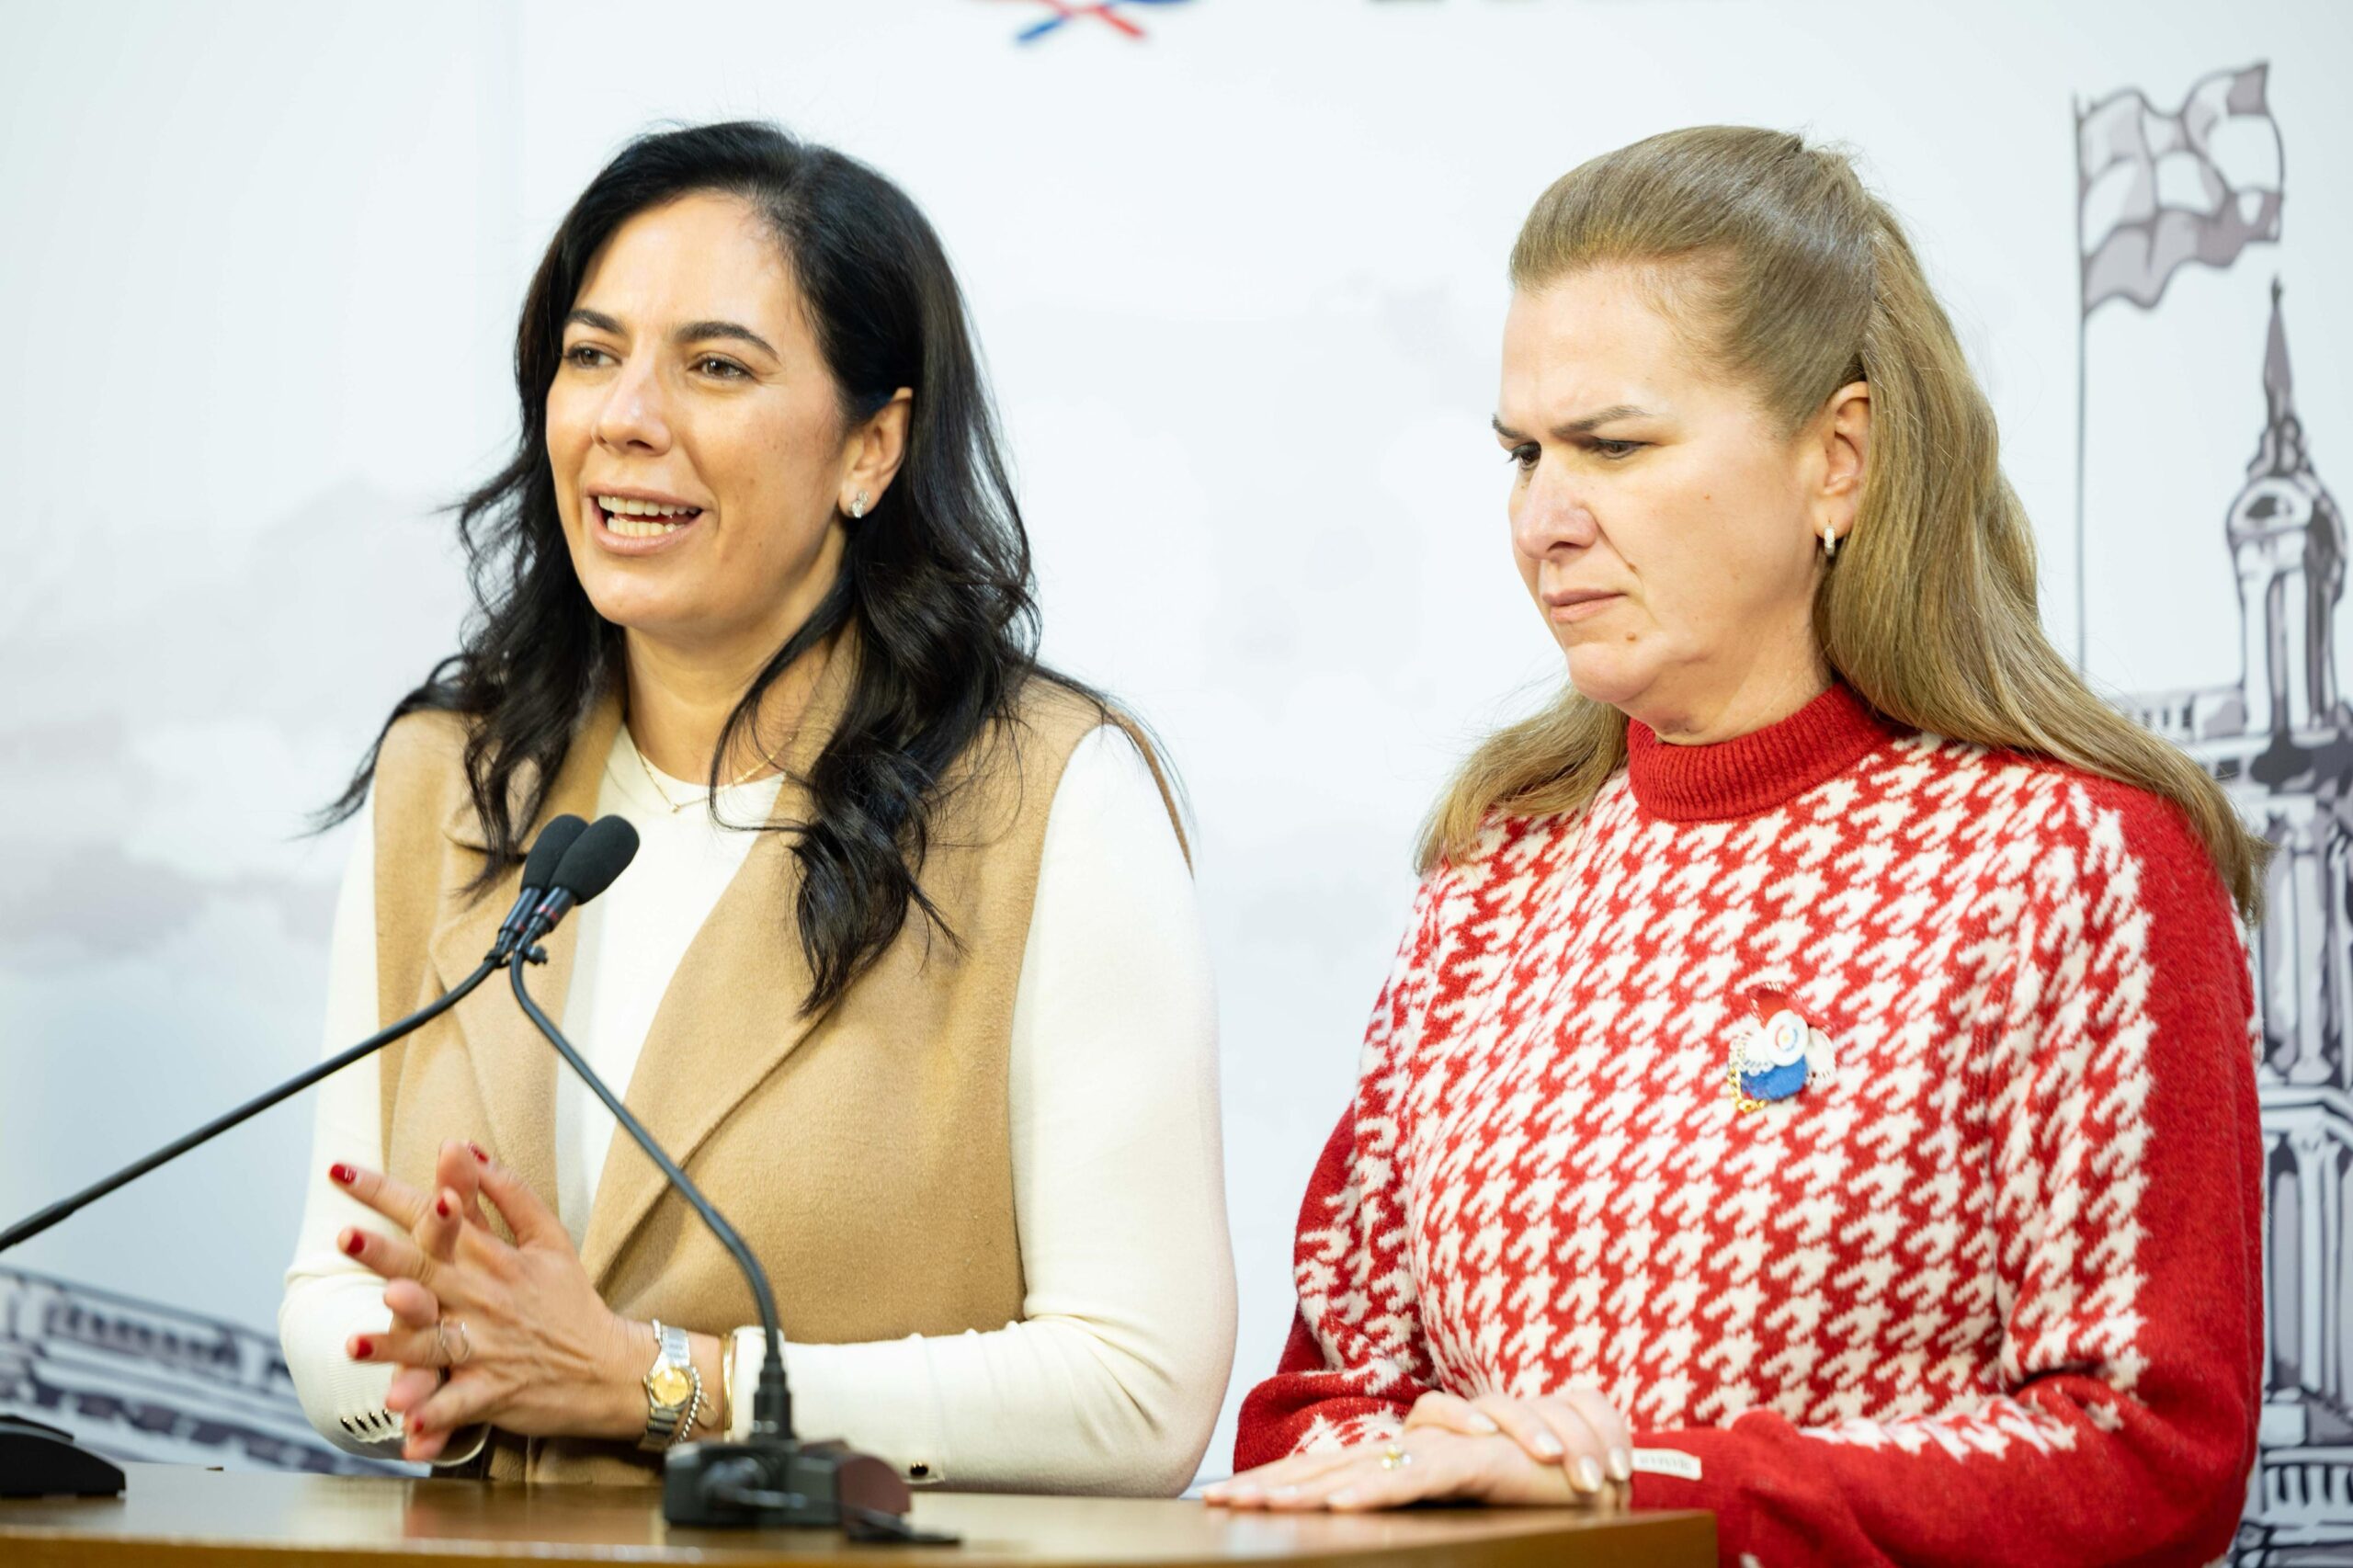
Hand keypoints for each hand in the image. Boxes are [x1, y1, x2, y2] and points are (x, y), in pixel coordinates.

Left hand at [330, 1142, 646, 1462]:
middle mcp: (486, 1297)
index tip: (343, 1173)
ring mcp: (489, 1346)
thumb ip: (506, 1192)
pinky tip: (407, 1425)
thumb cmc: (570, 1301)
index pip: (434, 1215)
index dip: (387, 1194)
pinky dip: (435, 1417)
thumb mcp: (550, 1238)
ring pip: (435, 1342)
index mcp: (494, 1257)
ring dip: (396, 1344)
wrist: (610, 1367)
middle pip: (428, 1271)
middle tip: (346, 1238)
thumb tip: (464, 1146)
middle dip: (385, 1255)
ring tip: (356, 1345)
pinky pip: (459, 1405)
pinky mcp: (494, 1391)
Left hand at [1203, 1387, 1634, 1514]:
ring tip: (1262, 1509)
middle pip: (1328, 1468)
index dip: (1277, 1485)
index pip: (1327, 1473)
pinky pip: (1415, 1479)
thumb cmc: (1530, 1485)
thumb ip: (1420, 1496)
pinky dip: (1377, 1492)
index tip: (1223, 1502)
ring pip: (1361, 1471)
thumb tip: (1365, 1514)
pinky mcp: (1472, 1461)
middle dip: (1271, 1486)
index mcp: (1406, 1461)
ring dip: (1309, 1491)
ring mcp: (1441, 1451)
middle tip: (1217, 1503)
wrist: (1602, 1459)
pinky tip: (1341, 1506)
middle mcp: (1415, 1449)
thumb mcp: (1463, 1501)